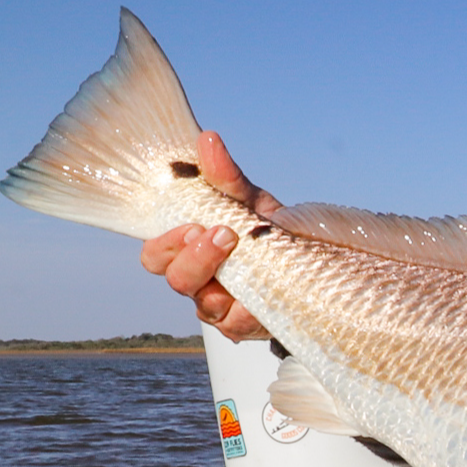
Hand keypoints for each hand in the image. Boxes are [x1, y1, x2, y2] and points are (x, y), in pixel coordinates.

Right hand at [139, 131, 279, 340]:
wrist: (310, 262)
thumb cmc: (266, 229)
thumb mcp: (250, 200)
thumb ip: (227, 177)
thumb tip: (209, 140)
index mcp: (187, 251)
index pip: (155, 255)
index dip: (164, 244)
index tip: (193, 224)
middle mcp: (198, 282)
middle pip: (177, 279)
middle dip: (196, 259)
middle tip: (224, 235)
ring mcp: (219, 308)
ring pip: (204, 306)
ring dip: (224, 282)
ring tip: (250, 261)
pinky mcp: (244, 326)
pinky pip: (237, 324)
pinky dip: (248, 310)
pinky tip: (262, 294)